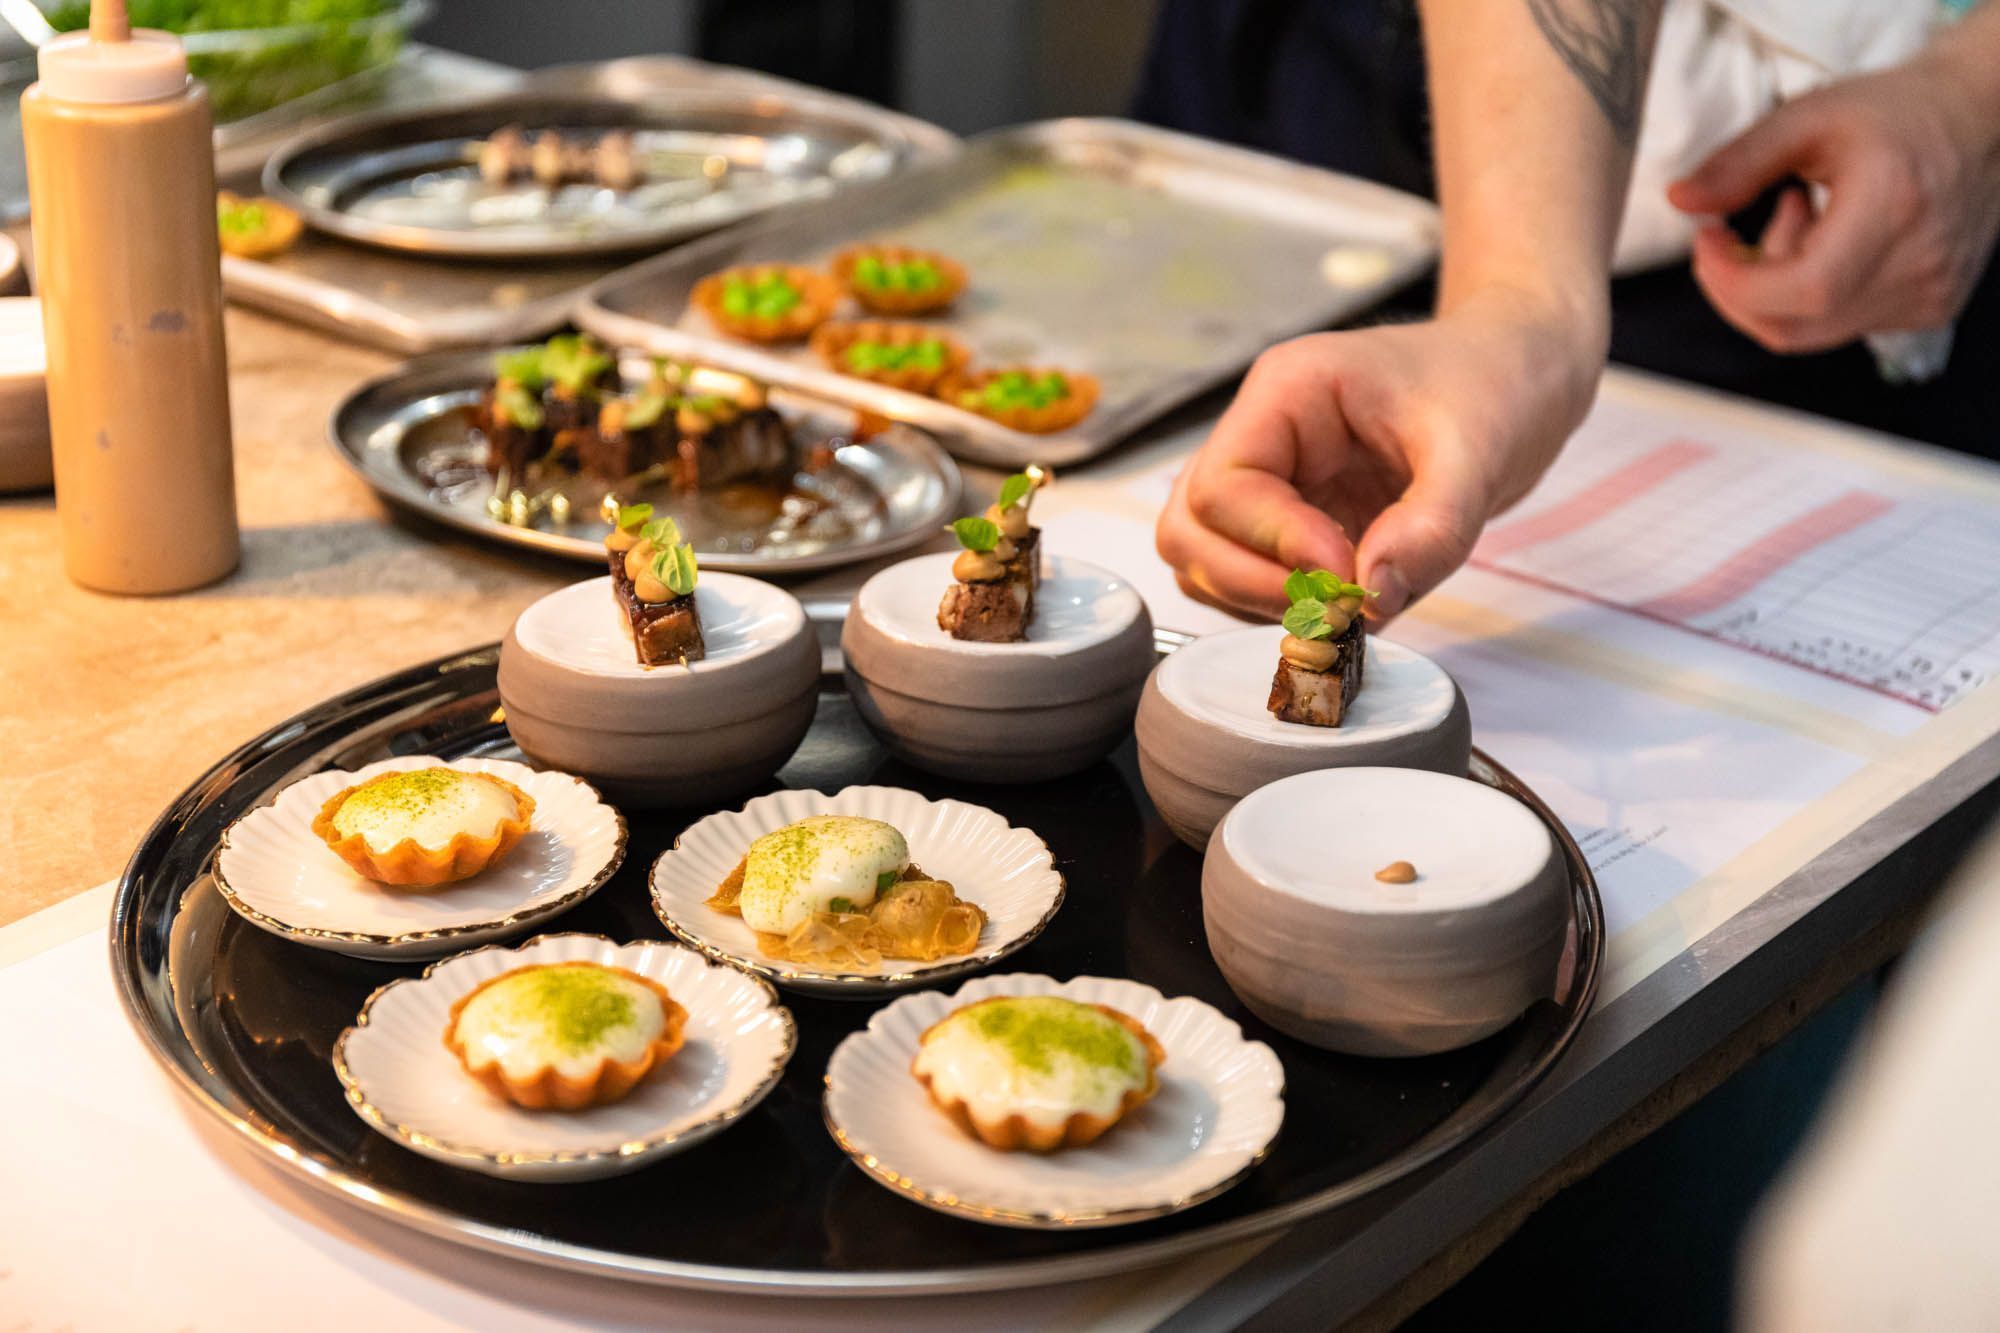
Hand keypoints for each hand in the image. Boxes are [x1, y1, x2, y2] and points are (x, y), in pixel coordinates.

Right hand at [1154, 289, 1601, 622]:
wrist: (1519, 374)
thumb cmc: (1494, 382)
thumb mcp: (1478, 451)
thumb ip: (1431, 529)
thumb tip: (1372, 598)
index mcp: (1285, 395)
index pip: (1223, 490)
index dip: (1276, 548)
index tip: (1348, 579)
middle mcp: (1260, 438)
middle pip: (1188, 532)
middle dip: (1250, 585)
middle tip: (1333, 612)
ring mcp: (1271, 483)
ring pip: (1205, 563)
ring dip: (1263, 603)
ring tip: (1347, 609)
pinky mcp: (1293, 523)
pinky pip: (1250, 580)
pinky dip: (1287, 610)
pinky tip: (1354, 604)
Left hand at [1668, 51, 1999, 353]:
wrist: (1978, 121)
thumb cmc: (1896, 113)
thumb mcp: (1809, 118)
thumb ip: (1739, 163)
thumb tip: (1681, 201)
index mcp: (1893, 209)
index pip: (1803, 290)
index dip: (1735, 283)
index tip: (1706, 242)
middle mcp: (1919, 264)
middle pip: (1794, 326)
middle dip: (1741, 288)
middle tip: (1734, 237)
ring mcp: (1929, 295)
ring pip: (1812, 332)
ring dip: (1777, 287)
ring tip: (1799, 219)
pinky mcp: (1930, 310)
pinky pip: (1842, 326)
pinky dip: (1813, 294)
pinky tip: (1829, 240)